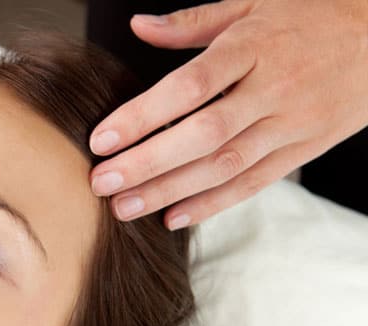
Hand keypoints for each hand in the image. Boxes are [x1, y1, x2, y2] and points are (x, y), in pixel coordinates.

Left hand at [88, 0, 367, 228]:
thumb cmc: (311, 16)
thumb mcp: (255, 4)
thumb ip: (194, 21)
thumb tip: (140, 26)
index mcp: (252, 47)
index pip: (190, 87)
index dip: (144, 115)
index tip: (102, 138)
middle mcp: (272, 89)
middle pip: (203, 135)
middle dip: (147, 164)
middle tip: (101, 183)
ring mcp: (290, 124)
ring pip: (224, 166)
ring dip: (170, 191)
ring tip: (123, 207)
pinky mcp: (303, 149)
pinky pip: (254, 183)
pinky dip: (213, 204)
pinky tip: (174, 217)